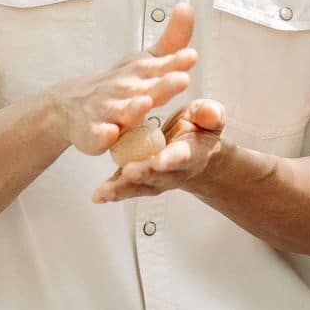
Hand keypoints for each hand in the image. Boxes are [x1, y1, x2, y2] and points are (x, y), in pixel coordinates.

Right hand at [46, 3, 197, 155]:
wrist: (71, 104)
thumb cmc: (120, 83)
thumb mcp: (147, 60)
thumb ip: (172, 41)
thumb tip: (187, 6)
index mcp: (141, 74)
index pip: (161, 67)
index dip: (175, 62)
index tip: (191, 57)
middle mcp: (124, 89)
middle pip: (145, 88)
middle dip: (163, 85)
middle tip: (181, 80)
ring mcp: (106, 110)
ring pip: (121, 110)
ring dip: (132, 107)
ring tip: (145, 103)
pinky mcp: (91, 131)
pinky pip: (96, 135)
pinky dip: (102, 135)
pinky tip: (110, 134)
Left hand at [91, 99, 226, 202]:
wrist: (196, 152)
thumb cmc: (200, 130)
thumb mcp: (209, 117)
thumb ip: (211, 114)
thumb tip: (210, 113)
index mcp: (191, 153)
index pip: (182, 157)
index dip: (171, 159)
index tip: (161, 160)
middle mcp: (174, 171)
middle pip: (157, 175)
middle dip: (143, 174)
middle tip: (130, 172)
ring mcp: (157, 179)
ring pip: (140, 186)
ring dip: (123, 189)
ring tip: (105, 192)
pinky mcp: (141, 180)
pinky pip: (127, 188)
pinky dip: (113, 192)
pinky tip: (98, 196)